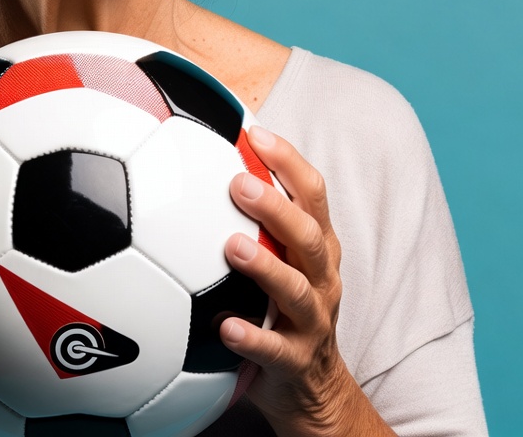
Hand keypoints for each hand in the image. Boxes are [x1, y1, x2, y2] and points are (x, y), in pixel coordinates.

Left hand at [220, 126, 389, 436]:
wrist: (313, 389)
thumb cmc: (284, 308)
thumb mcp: (281, 258)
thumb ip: (254, 218)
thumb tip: (201, 162)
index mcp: (318, 247)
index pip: (313, 194)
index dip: (288, 161)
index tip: (254, 133)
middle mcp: (321, 278)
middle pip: (309, 236)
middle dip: (276, 207)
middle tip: (237, 184)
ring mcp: (312, 321)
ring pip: (296, 290)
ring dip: (265, 266)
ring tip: (231, 247)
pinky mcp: (295, 361)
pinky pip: (274, 351)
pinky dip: (251, 338)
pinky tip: (224, 327)